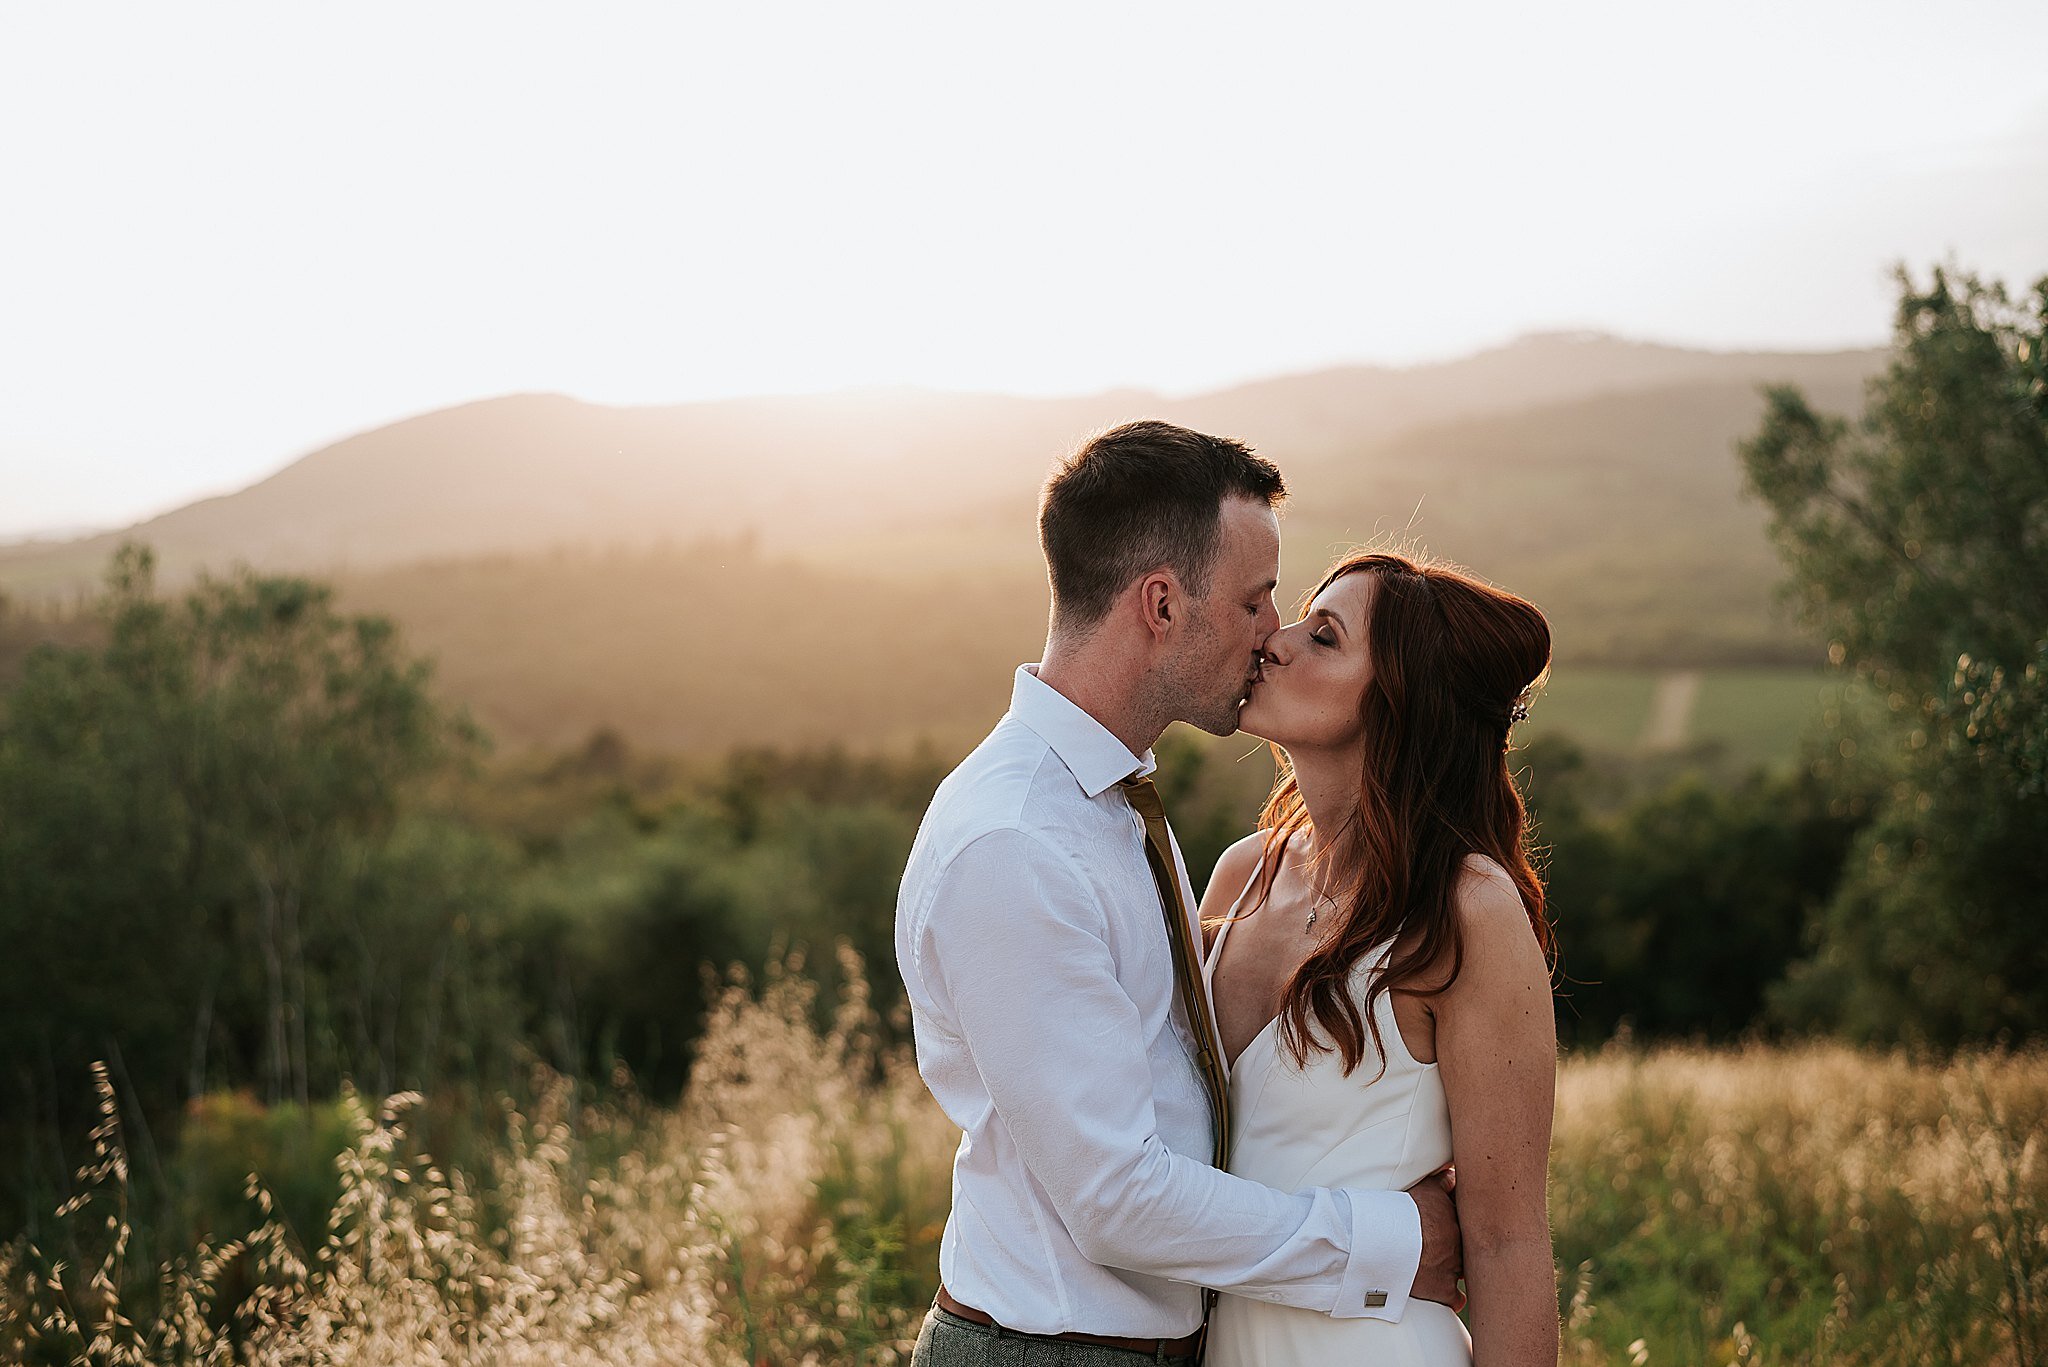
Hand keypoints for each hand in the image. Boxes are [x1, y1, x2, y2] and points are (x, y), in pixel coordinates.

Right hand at [1405, 1165, 1464, 1311]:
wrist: (1387, 1242)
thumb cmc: (1400, 1212)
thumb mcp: (1424, 1188)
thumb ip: (1442, 1180)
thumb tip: (1453, 1173)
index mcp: (1456, 1220)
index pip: (1472, 1220)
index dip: (1465, 1222)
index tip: (1461, 1224)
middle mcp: (1460, 1243)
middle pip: (1470, 1246)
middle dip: (1464, 1247)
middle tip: (1452, 1245)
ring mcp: (1453, 1267)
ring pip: (1466, 1271)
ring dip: (1459, 1270)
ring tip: (1450, 1268)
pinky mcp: (1443, 1289)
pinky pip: (1457, 1298)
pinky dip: (1455, 1298)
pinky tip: (1453, 1296)